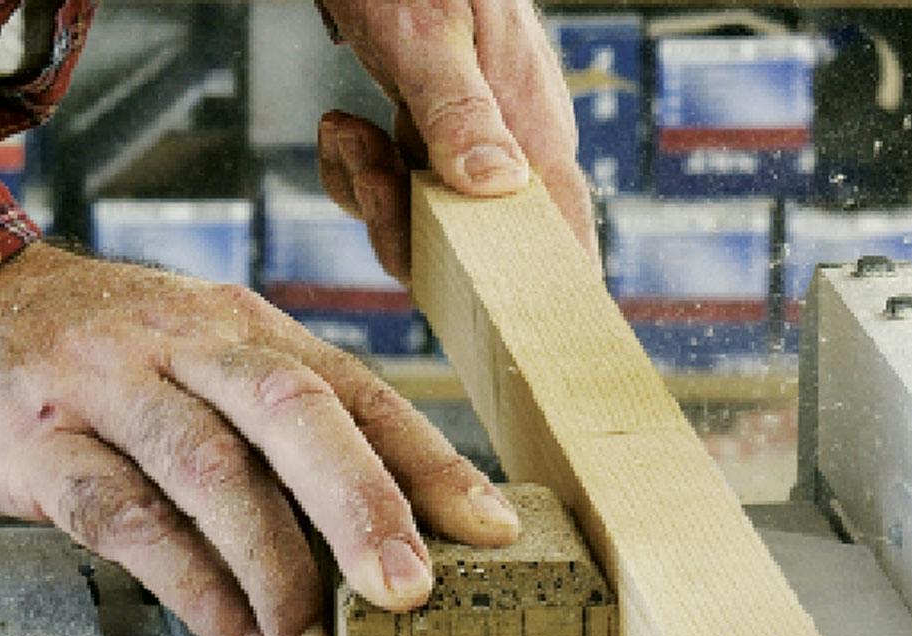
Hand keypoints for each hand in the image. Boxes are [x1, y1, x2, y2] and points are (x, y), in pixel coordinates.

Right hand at [0, 243, 519, 635]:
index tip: (492, 530)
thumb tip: (389, 528)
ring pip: (211, 473)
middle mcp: (187, 342)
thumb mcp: (204, 358)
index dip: (430, 463)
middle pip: (293, 413)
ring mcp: (108, 386)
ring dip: (277, 573)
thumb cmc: (107, 351)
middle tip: (409, 594)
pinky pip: (125, 520)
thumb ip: (284, 428)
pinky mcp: (36, 440)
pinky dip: (194, 589)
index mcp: (247, 326)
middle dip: (362, 507)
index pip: (358, 391)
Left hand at [313, 0, 598, 284]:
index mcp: (535, 134)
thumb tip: (496, 189)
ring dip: (372, 195)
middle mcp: (511, 153)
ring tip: (349, 131)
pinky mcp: (429, 137)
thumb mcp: (428, 32)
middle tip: (371, 167)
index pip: (565, 248)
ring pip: (424, 227)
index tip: (495, 328)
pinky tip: (346, 124)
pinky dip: (356, 171)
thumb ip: (458, 111)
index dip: (542, 302)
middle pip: (473, 255)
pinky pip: (394, 192)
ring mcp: (468, 147)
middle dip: (405, 230)